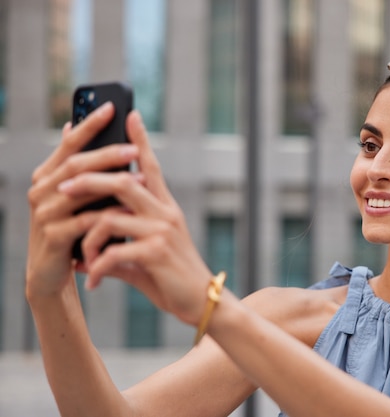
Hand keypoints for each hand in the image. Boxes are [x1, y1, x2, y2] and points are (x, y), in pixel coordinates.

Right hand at [27, 102, 137, 297]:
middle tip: (133, 147)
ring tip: (140, 177)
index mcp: (47, 176)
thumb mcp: (71, 196)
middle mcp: (42, 191)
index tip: (112, 107)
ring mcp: (45, 214)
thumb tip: (74, 125)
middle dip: (106, 154)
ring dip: (112, 183)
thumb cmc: (69, 229)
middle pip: (76, 164)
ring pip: (81, 191)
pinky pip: (86, 221)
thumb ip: (73, 165)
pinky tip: (130, 209)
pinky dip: (109, 214)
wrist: (52, 272)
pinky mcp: (55, 237)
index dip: (89, 125)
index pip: (69, 144)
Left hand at [57, 110, 210, 325]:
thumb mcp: (146, 257)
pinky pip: (113, 252)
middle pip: (123, 181)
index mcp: (166, 209)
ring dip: (86, 238)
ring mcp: (162, 232)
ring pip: (110, 218)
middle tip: (64, 187)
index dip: (141, 140)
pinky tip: (93, 281)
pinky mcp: (156, 253)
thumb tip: (84, 255)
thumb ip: (119, 249)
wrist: (203, 303)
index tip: (130, 115)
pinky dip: (97, 267)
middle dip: (89, 180)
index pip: (152, 167)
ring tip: (80, 257)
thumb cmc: (174, 278)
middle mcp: (165, 214)